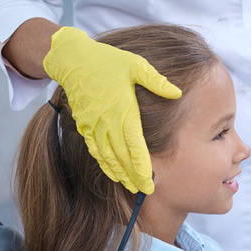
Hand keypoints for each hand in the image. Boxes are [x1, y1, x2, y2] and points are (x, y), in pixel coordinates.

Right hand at [43, 27, 181, 193]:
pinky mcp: (83, 124)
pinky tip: (112, 171)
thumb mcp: (136, 65)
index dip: (141, 166)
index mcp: (122, 109)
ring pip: (106, 156)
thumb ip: (156, 81)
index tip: (150, 182)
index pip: (134, 145)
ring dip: (118, 173)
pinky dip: (104, 163)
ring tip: (131, 187)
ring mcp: (92, 124)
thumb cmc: (108, 61)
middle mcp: (106, 121)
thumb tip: (177, 93)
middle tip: (145, 191)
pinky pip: (94, 149)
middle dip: (133, 176)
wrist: (73, 59)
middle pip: (121, 156)